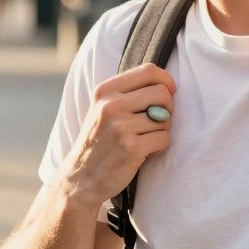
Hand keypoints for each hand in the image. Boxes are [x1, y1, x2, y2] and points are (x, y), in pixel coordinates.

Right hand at [60, 63, 176, 206]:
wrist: (81, 177)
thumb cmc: (100, 140)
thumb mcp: (104, 108)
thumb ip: (129, 93)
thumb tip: (168, 84)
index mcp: (105, 90)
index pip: (149, 71)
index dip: (166, 81)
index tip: (167, 94)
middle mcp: (111, 105)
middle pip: (162, 93)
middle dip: (168, 109)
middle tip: (156, 122)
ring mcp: (121, 126)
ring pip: (166, 118)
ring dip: (162, 130)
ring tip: (145, 139)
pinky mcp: (131, 148)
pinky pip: (164, 139)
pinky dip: (159, 147)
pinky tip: (144, 152)